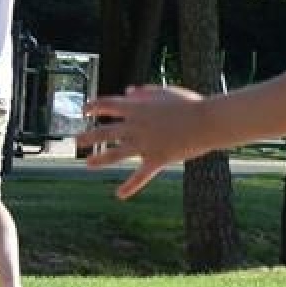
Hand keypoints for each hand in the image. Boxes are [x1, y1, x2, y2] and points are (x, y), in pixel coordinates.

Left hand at [76, 85, 206, 198]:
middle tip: (77, 141)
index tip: (85, 110)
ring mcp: (144, 144)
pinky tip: (119, 195)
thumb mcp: (167, 92)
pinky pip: (140, 175)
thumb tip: (129, 91)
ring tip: (88, 164)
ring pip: (115, 154)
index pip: (107, 105)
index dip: (93, 106)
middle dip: (88, 137)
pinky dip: (130, 186)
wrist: (208, 121)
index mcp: (138, 108)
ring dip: (99, 159)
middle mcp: (136, 126)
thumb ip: (146, 92)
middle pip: (104, 132)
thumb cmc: (191, 105)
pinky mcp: (157, 159)